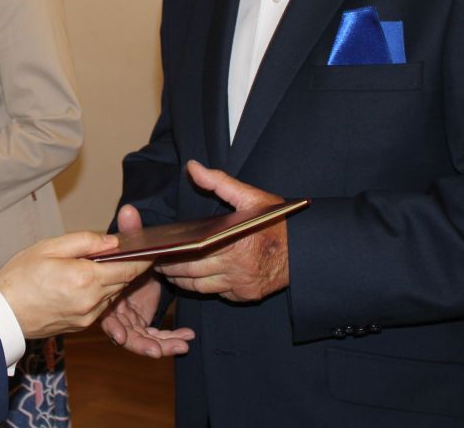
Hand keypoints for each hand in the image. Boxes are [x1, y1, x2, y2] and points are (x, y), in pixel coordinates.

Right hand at [0, 232, 150, 338]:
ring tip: (100, 264)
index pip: (128, 268)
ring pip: (112, 294)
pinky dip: (100, 292)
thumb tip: (112, 241)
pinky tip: (84, 282)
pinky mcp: (81, 325)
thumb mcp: (48, 247)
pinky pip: (100, 306)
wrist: (2, 313)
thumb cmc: (20, 277)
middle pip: (123, 281)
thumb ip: (85, 241)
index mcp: (85, 278)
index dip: (143, 258)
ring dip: (112, 280)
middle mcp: (91, 301)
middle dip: (127, 266)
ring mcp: (87, 316)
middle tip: (125, 250)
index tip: (151, 248)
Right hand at [100, 204, 195, 357]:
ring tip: (181, 345)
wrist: (125, 257)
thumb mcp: (121, 241)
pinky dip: (168, 339)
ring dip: (160, 344)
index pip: (107, 312)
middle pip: (125, 332)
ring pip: (141, 338)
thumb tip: (130, 211)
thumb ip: (127, 230)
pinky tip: (187, 338)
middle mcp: (113, 309)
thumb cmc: (117, 252)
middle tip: (155, 350)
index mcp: (103, 294)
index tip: (121, 336)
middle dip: (141, 344)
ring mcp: (127, 317)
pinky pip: (153, 335)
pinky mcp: (139, 321)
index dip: (113, 325)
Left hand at [155, 160, 289, 301]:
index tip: (156, 252)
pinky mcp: (248, 296)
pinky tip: (197, 278)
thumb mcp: (250, 197)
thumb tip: (193, 167)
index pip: (189, 255)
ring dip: (184, 282)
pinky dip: (207, 288)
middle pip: (191, 275)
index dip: (169, 257)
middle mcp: (236, 269)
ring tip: (171, 272)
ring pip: (201, 289)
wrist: (307, 249)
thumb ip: (219, 182)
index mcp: (233, 244)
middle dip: (171, 271)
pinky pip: (220, 294)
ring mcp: (242, 285)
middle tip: (158, 264)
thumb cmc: (277, 221)